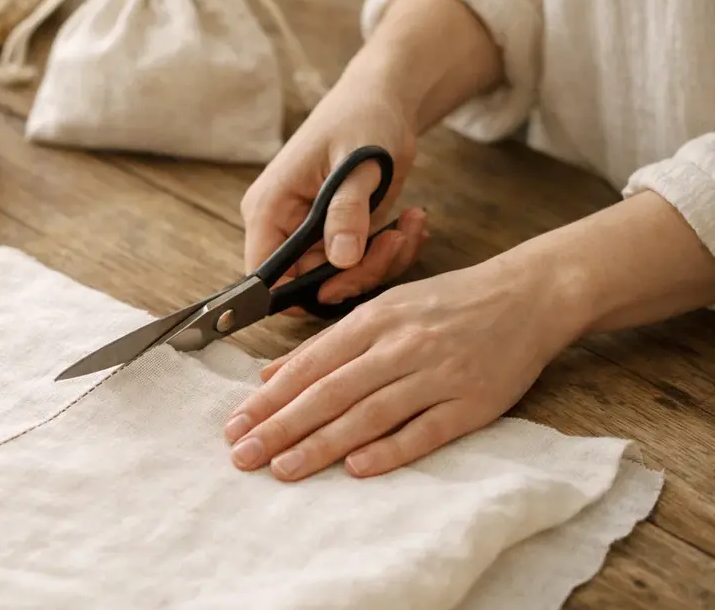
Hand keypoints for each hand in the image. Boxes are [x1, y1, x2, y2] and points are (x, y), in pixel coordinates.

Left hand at [222, 257, 582, 479]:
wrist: (528, 295)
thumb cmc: (447, 304)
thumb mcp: (384, 308)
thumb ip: (326, 344)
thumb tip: (269, 375)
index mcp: (375, 320)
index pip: (310, 365)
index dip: (270, 398)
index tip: (235, 425)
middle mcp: (401, 345)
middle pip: (330, 393)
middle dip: (282, 427)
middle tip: (244, 456)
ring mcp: (438, 374)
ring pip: (369, 414)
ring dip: (321, 445)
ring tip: (284, 469)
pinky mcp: (472, 402)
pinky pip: (425, 431)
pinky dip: (390, 450)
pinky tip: (356, 469)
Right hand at [240, 75, 426, 308]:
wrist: (384, 101)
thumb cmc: (362, 118)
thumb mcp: (357, 163)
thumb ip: (347, 212)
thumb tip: (341, 259)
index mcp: (269, 207)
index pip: (263, 275)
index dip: (298, 292)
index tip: (346, 281)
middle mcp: (283, 226)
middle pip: (308, 283)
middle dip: (358, 273)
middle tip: (396, 241)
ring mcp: (311, 233)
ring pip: (340, 279)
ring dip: (382, 262)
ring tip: (411, 225)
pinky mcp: (338, 236)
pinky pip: (359, 265)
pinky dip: (390, 253)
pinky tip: (410, 223)